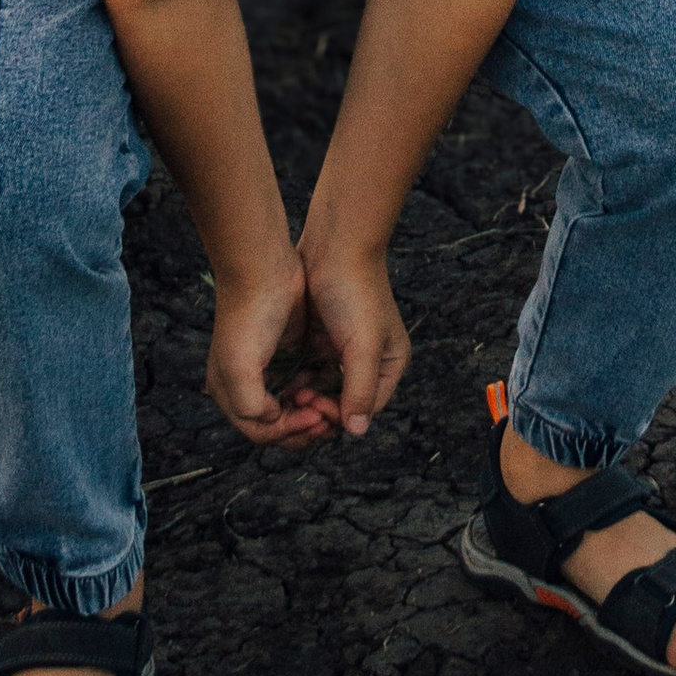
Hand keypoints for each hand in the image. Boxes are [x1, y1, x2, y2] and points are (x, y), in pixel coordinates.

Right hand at [204, 249, 341, 450]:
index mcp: (227, 392)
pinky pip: (302, 382)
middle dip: (302, 426)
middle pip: (276, 425)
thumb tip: (273, 420)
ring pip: (291, 406)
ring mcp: (266, 367)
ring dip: (310, 411)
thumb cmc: (250, 316)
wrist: (263, 266)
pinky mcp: (286, 351)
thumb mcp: (240, 368)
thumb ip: (251, 406)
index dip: (289, 432)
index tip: (315, 417)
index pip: (260, 432)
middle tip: (327, 418)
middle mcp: (243, 385)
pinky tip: (327, 385)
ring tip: (329, 403)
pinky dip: (314, 390)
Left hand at [296, 240, 412, 440]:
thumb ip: (360, 389)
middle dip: (321, 408)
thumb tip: (356, 432)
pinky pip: (311, 373)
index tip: (313, 408)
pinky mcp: (323, 339)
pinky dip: (300, 381)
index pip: (365, 409)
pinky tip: (284, 383)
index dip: (339, 416)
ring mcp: (345, 350)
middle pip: (345, 403)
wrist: (335, 243)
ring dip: (308, 397)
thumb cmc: (355, 291)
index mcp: (390, 364)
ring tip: (289, 393)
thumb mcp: (362, 345)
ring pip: (325, 390)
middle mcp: (371, 361)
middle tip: (296, 403)